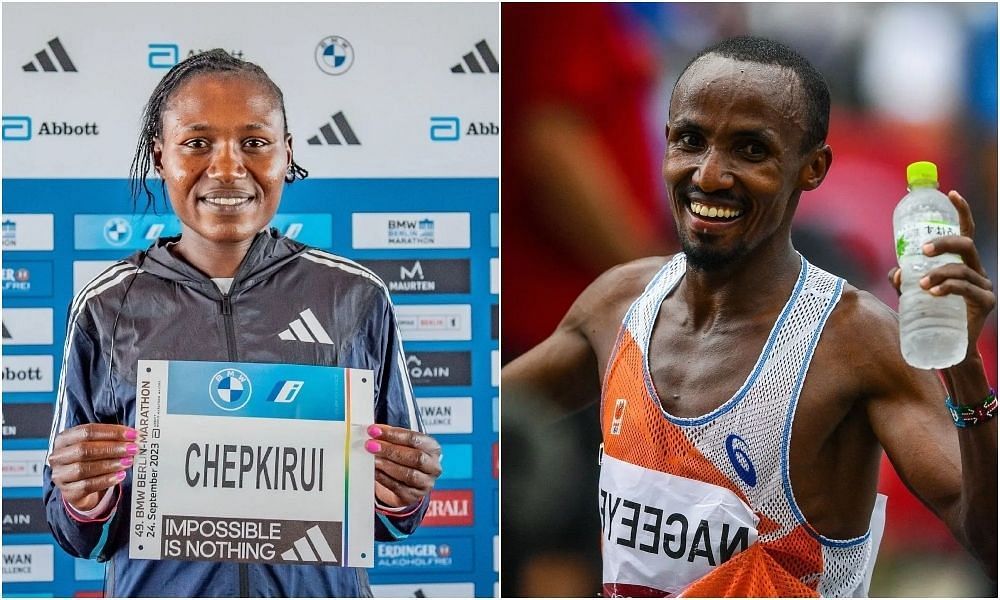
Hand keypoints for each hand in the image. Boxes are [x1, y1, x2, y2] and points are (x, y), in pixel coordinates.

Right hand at [48, 424, 137, 510]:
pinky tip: (120, 476)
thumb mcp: (96, 446)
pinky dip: (106, 480)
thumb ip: (110, 440)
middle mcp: (58, 455)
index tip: (132, 435)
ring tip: (128, 462)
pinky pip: (87, 485)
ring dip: (110, 464)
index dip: (112, 432)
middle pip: (84, 449)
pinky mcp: (67, 491)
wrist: (79, 488)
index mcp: (64, 438)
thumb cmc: (90, 461)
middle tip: (132, 449)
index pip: (87, 431)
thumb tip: (133, 436)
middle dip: (112, 448)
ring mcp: (60, 474)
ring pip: (84, 468)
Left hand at [365, 424, 441, 507]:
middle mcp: (433, 466)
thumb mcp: (402, 445)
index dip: (393, 434)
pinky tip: (375, 472)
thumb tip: (374, 430)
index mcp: (433, 448)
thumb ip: (390, 436)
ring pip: (408, 474)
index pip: (415, 439)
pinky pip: (398, 487)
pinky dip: (384, 478)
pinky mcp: (413, 496)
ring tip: (373, 460)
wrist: (407, 483)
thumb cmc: (405, 458)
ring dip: (387, 465)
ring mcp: (425, 483)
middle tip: (371, 446)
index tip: (374, 431)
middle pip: (415, 457)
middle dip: (390, 450)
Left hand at [888, 190, 995, 359]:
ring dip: (939, 273)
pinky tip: (933, 293)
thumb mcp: (912, 294)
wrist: (947, 348)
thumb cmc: (930, 317)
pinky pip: (966, 288)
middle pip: (966, 244)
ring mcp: (984, 286)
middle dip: (944, 243)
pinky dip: (947, 288)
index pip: (965, 231)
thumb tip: (898, 270)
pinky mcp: (986, 302)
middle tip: (923, 251)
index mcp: (962, 263)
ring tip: (922, 285)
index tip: (950, 193)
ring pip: (962, 269)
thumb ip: (903, 279)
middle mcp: (976, 270)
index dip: (961, 211)